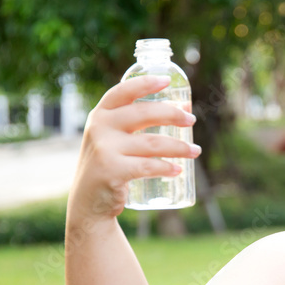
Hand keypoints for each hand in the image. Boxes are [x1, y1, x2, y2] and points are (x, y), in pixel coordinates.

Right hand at [68, 75, 199, 220]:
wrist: (88, 203)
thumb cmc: (109, 165)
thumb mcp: (115, 139)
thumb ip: (139, 124)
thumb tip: (184, 107)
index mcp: (100, 115)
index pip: (123, 92)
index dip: (145, 84)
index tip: (167, 81)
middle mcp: (100, 128)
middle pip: (144, 113)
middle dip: (173, 114)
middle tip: (192, 120)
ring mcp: (105, 149)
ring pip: (153, 143)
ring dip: (179, 147)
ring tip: (196, 151)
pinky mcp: (112, 171)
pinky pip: (148, 166)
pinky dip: (167, 168)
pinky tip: (178, 170)